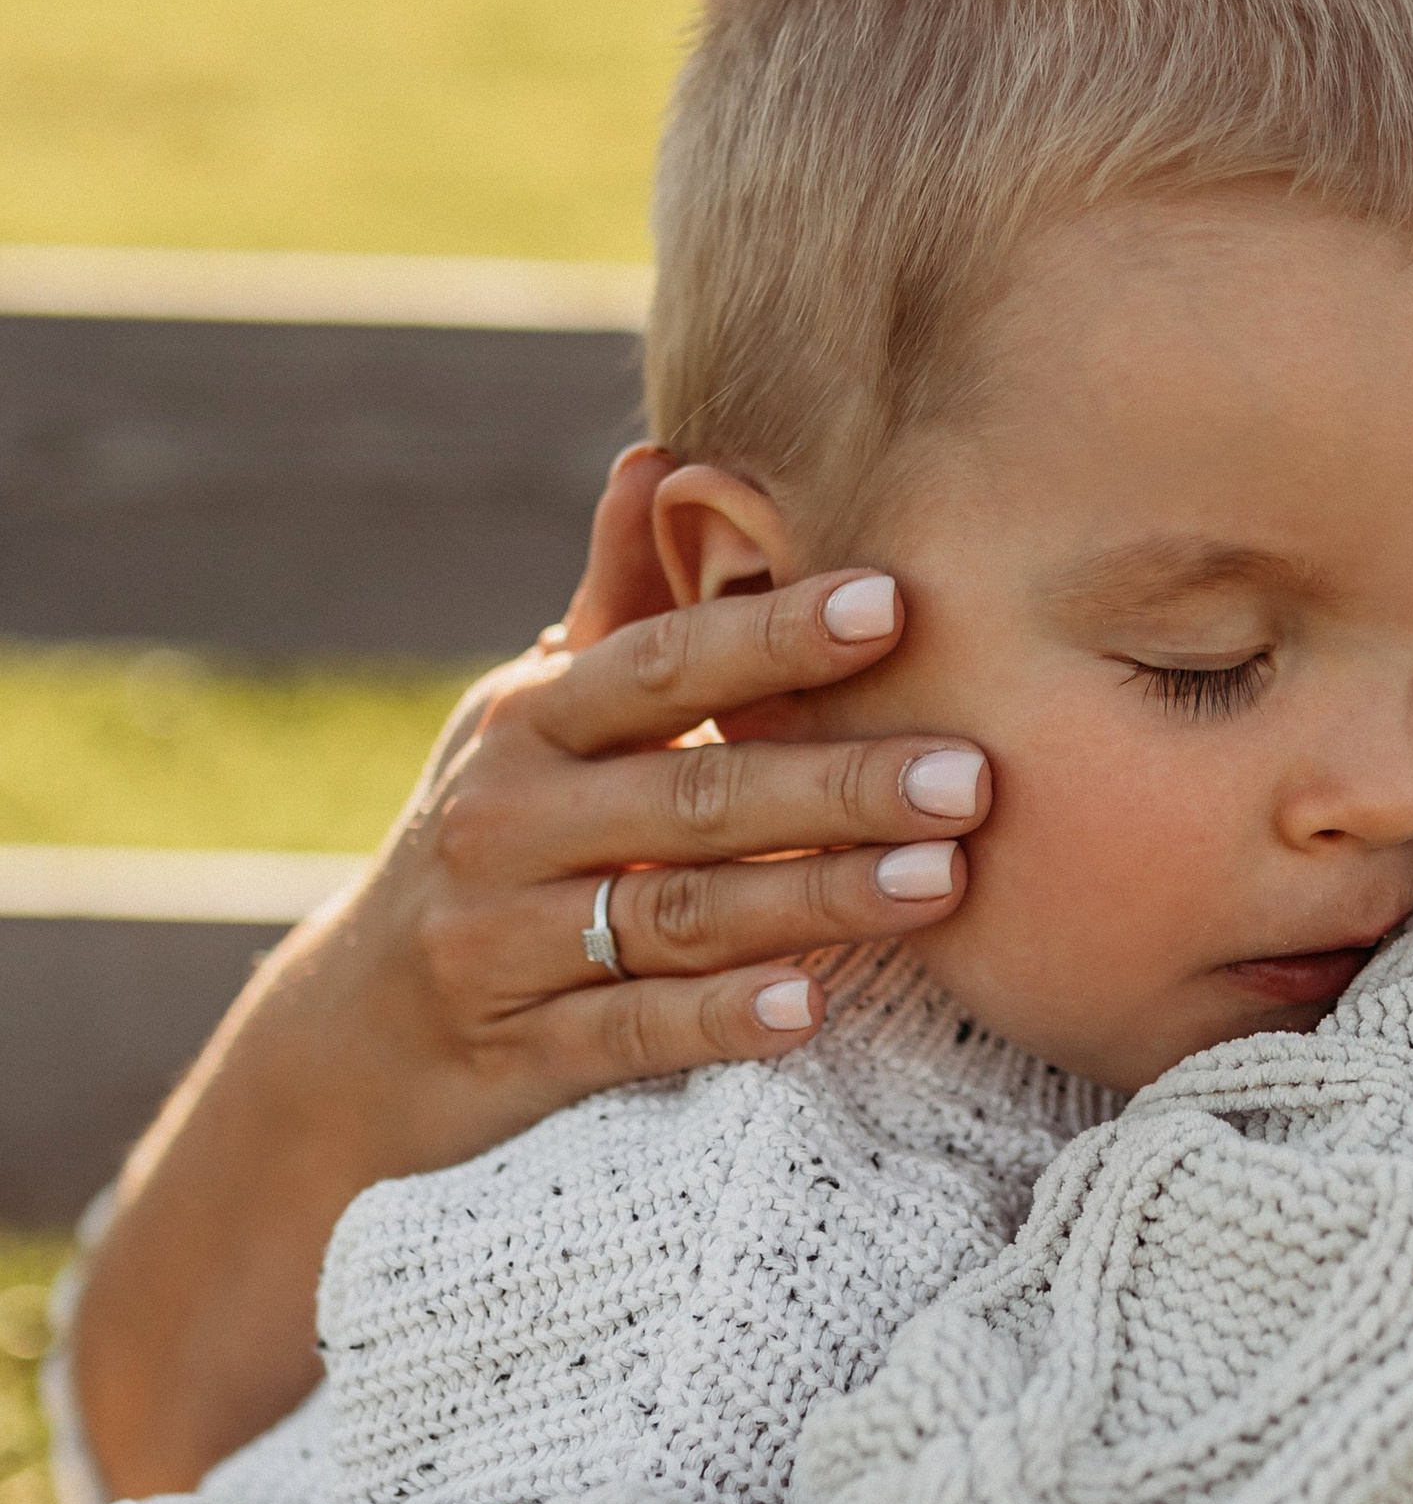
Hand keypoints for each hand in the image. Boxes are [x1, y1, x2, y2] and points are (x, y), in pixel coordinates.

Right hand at [68, 452, 989, 1494]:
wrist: (348, 1032)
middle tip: (972, 774)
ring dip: (815, 899)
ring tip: (941, 882)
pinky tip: (810, 1006)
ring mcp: (506, 940)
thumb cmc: (488, 846)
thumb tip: (660, 454)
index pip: (659, 663)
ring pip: (678, 916)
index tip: (891, 602)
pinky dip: (720, 1020)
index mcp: (526, 724)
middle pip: (692, 794)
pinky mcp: (520, 1049)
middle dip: (836, 783)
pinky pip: (632, 1030)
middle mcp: (508, 821)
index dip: (769, 634)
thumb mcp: (528, 725)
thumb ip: (612, 604)